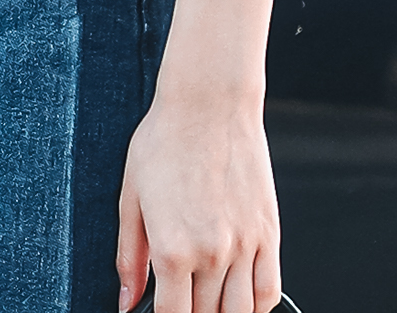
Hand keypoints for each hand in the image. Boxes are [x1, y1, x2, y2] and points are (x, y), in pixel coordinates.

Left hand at [117, 91, 279, 312]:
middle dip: (191, 312)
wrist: (208, 104)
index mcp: (172, 247)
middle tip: (180, 293)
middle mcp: (211, 253)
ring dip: (221, 312)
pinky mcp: (268, 235)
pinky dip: (255, 306)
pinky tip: (239, 298)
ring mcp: (244, 246)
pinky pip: (269, 292)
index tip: (161, 311)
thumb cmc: (164, 141)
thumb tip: (127, 301)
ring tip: (206, 297)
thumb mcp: (131, 195)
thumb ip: (129, 254)